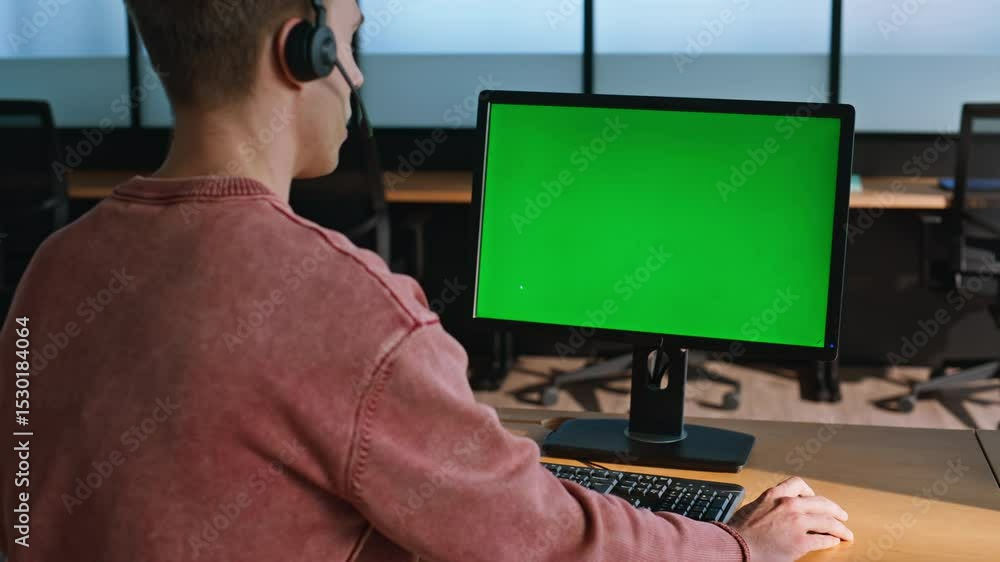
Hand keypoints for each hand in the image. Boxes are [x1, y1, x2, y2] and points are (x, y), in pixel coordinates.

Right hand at [729, 477, 852, 561]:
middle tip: (842, 516)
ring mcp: (797, 524)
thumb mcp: (754, 507)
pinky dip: (831, 541)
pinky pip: (823, 540)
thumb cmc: (739, 530)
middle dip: (835, 510)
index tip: (815, 498)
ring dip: (840, 528)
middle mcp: (789, 505)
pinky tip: (833, 542)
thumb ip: (769, 505)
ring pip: (828, 522)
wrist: (735, 545)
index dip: (811, 491)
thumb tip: (777, 510)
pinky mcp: (800, 543)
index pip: (799, 484)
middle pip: (822, 503)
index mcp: (775, 495)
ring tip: (845, 533)